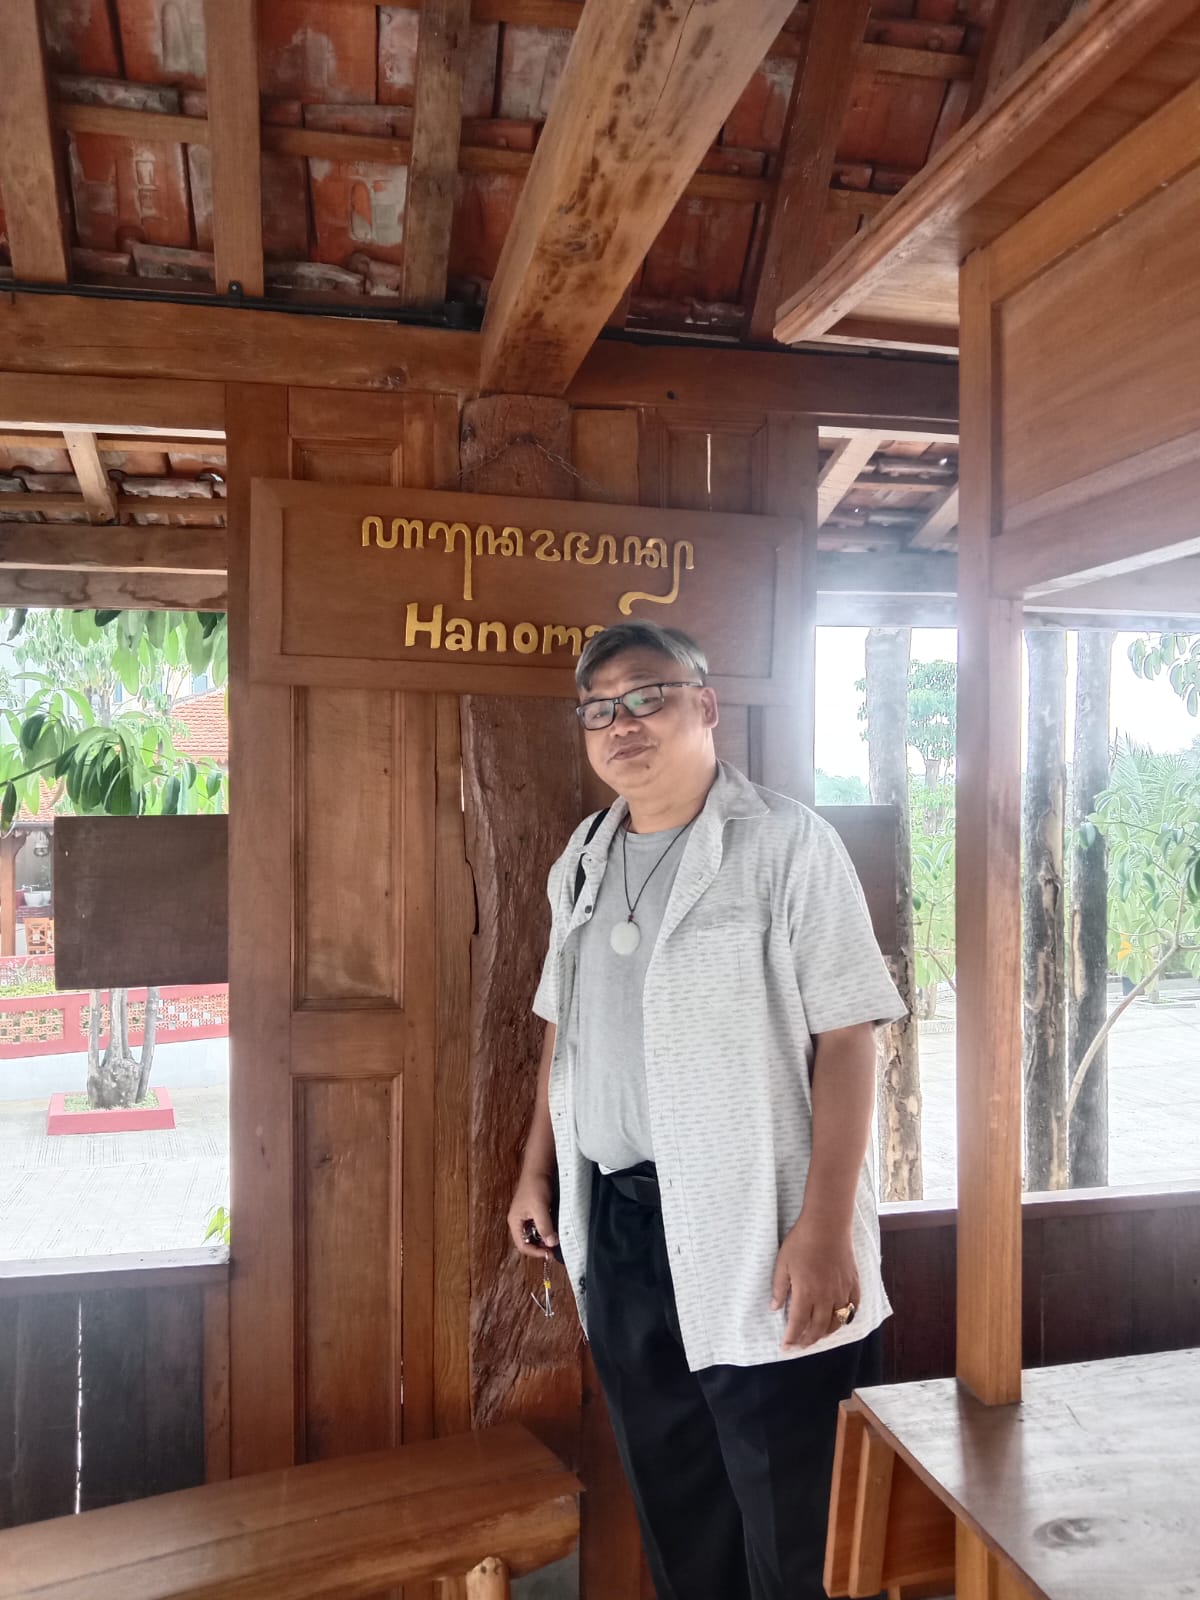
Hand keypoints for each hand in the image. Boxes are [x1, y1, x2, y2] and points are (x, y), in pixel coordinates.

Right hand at [507, 1168, 557, 1258]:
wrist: (540, 1168)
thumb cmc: (536, 1186)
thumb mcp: (540, 1208)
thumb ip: (545, 1226)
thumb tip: (551, 1243)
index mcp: (515, 1222)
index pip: (522, 1245)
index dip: (535, 1252)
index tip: (549, 1253)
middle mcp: (519, 1221)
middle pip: (528, 1241)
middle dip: (540, 1246)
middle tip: (554, 1248)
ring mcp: (527, 1216)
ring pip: (535, 1234)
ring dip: (545, 1238)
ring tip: (556, 1239)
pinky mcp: (535, 1210)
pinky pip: (540, 1225)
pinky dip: (547, 1229)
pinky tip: (556, 1229)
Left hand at [770, 1217, 859, 1349]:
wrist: (827, 1224)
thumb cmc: (801, 1241)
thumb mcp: (782, 1263)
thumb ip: (779, 1287)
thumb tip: (775, 1308)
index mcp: (806, 1293)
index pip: (798, 1324)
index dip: (791, 1338)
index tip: (786, 1347)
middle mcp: (826, 1297)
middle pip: (818, 1328)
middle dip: (808, 1340)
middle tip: (800, 1346)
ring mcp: (842, 1291)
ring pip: (837, 1322)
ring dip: (826, 1333)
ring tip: (817, 1336)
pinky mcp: (853, 1283)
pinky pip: (853, 1307)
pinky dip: (846, 1318)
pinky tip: (840, 1319)